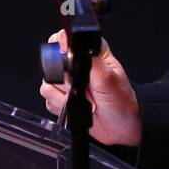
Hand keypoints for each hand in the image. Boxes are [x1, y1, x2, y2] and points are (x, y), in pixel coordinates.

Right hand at [37, 29, 141, 147]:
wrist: (121, 128)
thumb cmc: (121, 100)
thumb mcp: (109, 78)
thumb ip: (90, 59)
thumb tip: (74, 45)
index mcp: (89, 53)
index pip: (63, 40)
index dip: (60, 50)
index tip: (68, 64)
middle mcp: (75, 66)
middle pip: (51, 64)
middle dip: (64, 79)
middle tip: (83, 87)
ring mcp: (67, 83)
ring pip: (47, 84)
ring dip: (64, 96)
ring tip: (83, 99)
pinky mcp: (61, 99)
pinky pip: (48, 100)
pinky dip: (61, 106)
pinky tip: (78, 107)